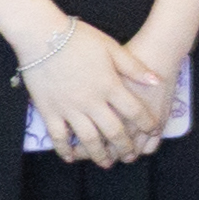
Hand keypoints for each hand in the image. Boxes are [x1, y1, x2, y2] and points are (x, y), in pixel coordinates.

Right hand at [16, 21, 163, 163]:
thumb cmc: (79, 39)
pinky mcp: (49, 111)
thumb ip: (134, 67)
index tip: (151, 131)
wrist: (42, 36)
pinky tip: (71, 157)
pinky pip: (59, 137)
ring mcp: (70, 108)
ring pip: (89, 140)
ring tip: (106, 163)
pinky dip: (65, 149)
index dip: (146, 123)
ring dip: (99, 154)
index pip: (134, 111)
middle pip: (114, 131)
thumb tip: (156, 80)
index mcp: (110, 85)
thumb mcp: (112, 47)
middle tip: (130, 156)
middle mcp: (92, 101)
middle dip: (125, 147)